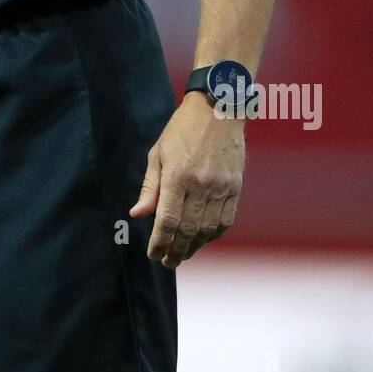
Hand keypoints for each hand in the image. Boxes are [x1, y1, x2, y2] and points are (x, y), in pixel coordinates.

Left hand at [129, 92, 244, 267]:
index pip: (167, 220)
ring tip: (183, 255)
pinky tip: (203, 239)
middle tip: (167, 262)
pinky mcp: (235, 186)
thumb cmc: (182, 130)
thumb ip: (150, 187)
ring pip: (208, 229)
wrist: (218, 109)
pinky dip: (214, 234)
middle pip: (189, 230)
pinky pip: (226, 220)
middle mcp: (201, 184)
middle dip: (176, 251)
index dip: (160, 242)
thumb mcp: (158, 153)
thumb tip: (137, 215)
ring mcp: (221, 186)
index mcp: (177, 175)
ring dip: (195, 247)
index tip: (153, 255)